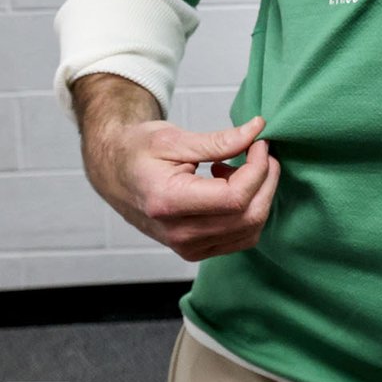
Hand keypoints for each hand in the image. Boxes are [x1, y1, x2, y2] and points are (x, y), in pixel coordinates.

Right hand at [83, 114, 280, 261]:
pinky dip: (248, 210)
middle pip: (248, 217)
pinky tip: (229, 185)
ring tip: (238, 166)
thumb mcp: (174, 138)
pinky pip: (240, 237)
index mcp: (168, 203)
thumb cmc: (138, 150)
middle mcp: (178, 234)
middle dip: (266, 179)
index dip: (258, 168)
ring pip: (250, 230)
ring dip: (259, 195)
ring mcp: (187, 247)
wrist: (114, 172)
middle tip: (260, 150)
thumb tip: (257, 131)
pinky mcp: (195, 250)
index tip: (259, 142)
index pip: (234, 197)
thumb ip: (219, 141)